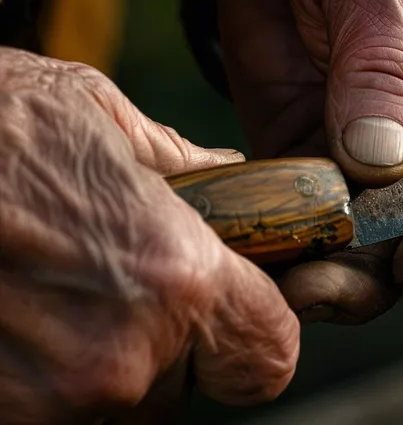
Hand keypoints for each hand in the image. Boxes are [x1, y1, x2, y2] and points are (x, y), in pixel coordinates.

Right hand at [0, 48, 298, 423]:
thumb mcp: (94, 116)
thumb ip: (182, 165)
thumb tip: (232, 179)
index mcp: (172, 278)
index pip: (267, 357)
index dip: (257, 334)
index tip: (239, 307)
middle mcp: (117, 361)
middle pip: (189, 386)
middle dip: (171, 344)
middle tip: (123, 282)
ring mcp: (45, 406)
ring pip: (119, 408)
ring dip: (103, 362)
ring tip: (54, 288)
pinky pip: (54, 412)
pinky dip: (45, 375)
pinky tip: (14, 311)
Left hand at [218, 0, 402, 322]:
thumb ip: (387, 64)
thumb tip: (382, 163)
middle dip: (377, 265)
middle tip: (322, 288)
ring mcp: (367, 147)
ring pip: (355, 233)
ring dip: (321, 264)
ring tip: (280, 284)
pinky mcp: (307, 145)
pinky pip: (295, 206)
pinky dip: (274, 234)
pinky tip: (247, 250)